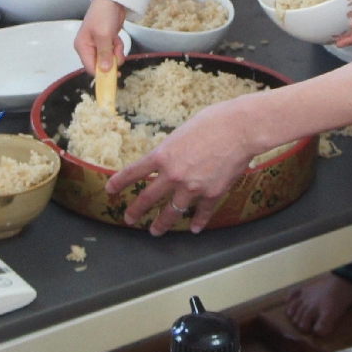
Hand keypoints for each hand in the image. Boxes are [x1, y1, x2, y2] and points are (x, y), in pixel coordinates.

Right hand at [76, 0, 127, 76]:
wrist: (113, 0)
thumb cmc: (103, 15)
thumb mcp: (103, 35)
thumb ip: (104, 54)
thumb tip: (104, 71)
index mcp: (82, 47)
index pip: (90, 67)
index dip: (101, 73)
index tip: (114, 76)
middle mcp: (88, 48)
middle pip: (100, 65)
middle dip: (111, 60)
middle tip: (117, 52)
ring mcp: (98, 46)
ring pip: (109, 60)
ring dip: (116, 53)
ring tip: (116, 42)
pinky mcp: (106, 43)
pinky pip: (113, 52)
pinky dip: (117, 48)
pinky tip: (117, 39)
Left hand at [111, 97, 265, 234]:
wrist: (240, 129)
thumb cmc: (214, 121)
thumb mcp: (182, 131)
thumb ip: (172, 149)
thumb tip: (170, 159)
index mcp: (162, 155)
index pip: (133, 172)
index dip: (119, 183)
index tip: (110, 190)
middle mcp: (173, 175)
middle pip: (147, 198)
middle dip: (135, 211)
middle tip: (128, 219)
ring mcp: (192, 187)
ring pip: (171, 213)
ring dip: (161, 224)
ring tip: (155, 230)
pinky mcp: (212, 194)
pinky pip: (201, 213)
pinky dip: (198, 222)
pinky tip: (194, 228)